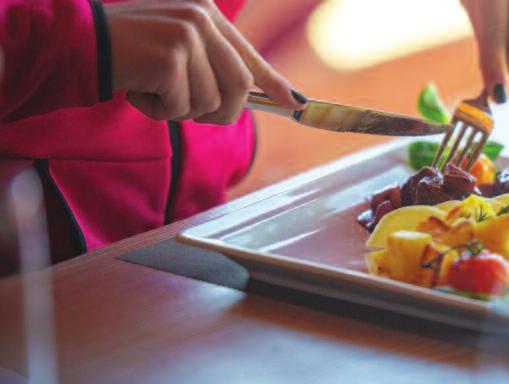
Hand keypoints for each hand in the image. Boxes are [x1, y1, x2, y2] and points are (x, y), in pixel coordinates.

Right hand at [105, 0, 306, 123]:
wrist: (79, 43)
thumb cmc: (128, 53)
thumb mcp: (177, 51)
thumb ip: (210, 65)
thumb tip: (248, 96)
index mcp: (207, 14)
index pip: (249, 56)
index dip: (274, 84)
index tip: (296, 103)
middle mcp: (202, 19)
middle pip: (239, 86)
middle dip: (220, 112)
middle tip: (187, 110)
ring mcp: (187, 36)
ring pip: (211, 102)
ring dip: (180, 111)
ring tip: (152, 90)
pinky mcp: (170, 57)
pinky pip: (181, 107)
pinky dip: (158, 110)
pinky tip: (138, 89)